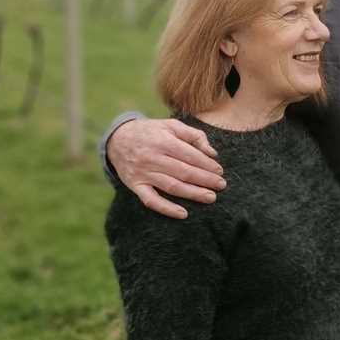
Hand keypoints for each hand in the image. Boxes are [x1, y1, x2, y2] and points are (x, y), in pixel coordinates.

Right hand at [106, 118, 225, 218]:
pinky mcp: (135, 186)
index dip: (207, 164)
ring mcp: (143, 173)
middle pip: (184, 172)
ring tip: (210, 197)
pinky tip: (183, 213)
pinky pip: (151, 200)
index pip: (190, 155)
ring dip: (193, 193)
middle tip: (221, 185)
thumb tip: (212, 153)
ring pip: (172, 186)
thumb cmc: (150, 132)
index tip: (219, 171)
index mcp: (163, 141)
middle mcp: (153, 157)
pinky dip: (167, 209)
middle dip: (205, 179)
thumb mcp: (171, 125)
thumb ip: (194, 136)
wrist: (117, 139)